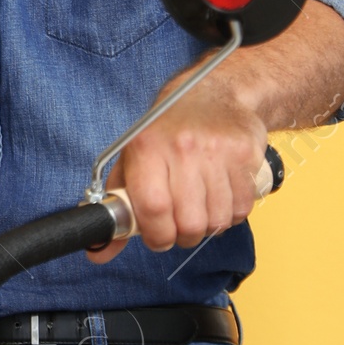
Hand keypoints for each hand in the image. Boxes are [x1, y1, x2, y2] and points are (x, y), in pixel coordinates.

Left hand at [86, 63, 267, 262]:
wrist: (214, 92)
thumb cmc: (166, 132)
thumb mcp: (133, 160)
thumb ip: (115, 208)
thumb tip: (98, 252)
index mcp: (147, 148)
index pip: (153, 208)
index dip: (157, 235)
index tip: (158, 238)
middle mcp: (183, 148)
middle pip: (189, 223)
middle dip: (184, 236)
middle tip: (181, 226)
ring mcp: (218, 151)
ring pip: (218, 220)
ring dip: (209, 226)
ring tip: (201, 209)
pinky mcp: (245, 155)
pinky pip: (242, 208)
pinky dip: (231, 214)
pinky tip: (221, 198)